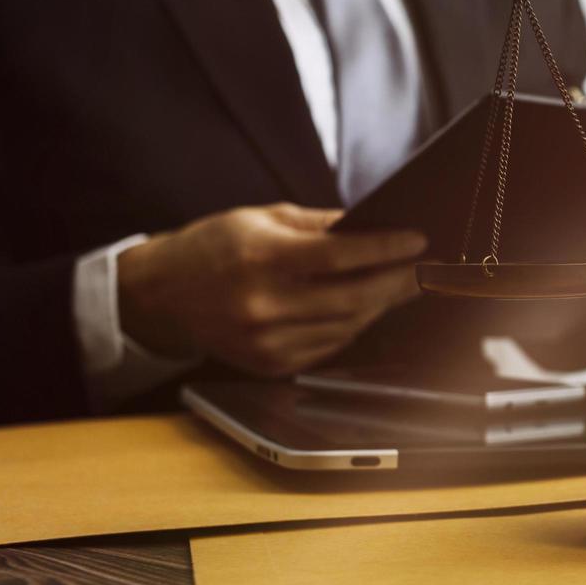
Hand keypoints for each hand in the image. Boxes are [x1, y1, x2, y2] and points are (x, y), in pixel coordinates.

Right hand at [117, 203, 426, 376]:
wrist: (161, 294)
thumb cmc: (214, 247)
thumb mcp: (261, 219)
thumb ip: (319, 225)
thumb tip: (374, 225)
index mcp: (260, 259)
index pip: (340, 256)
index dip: (386, 249)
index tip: (418, 241)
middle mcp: (262, 305)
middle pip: (352, 298)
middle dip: (397, 282)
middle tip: (424, 269)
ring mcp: (265, 342)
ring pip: (346, 327)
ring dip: (380, 307)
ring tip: (401, 286)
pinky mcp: (268, 365)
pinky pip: (328, 347)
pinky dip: (353, 328)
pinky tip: (366, 310)